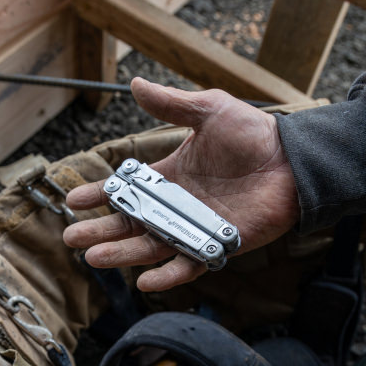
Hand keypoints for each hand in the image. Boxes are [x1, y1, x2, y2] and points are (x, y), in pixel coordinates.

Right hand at [63, 77, 300, 291]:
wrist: (293, 161)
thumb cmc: (255, 135)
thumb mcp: (209, 110)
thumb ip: (172, 104)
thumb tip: (135, 84)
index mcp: (172, 175)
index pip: (127, 189)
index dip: (100, 195)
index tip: (73, 201)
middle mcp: (179, 205)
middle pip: (132, 223)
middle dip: (101, 231)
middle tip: (72, 238)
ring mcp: (198, 226)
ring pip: (153, 246)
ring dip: (124, 254)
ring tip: (94, 258)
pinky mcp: (220, 244)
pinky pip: (190, 264)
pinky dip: (170, 275)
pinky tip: (145, 281)